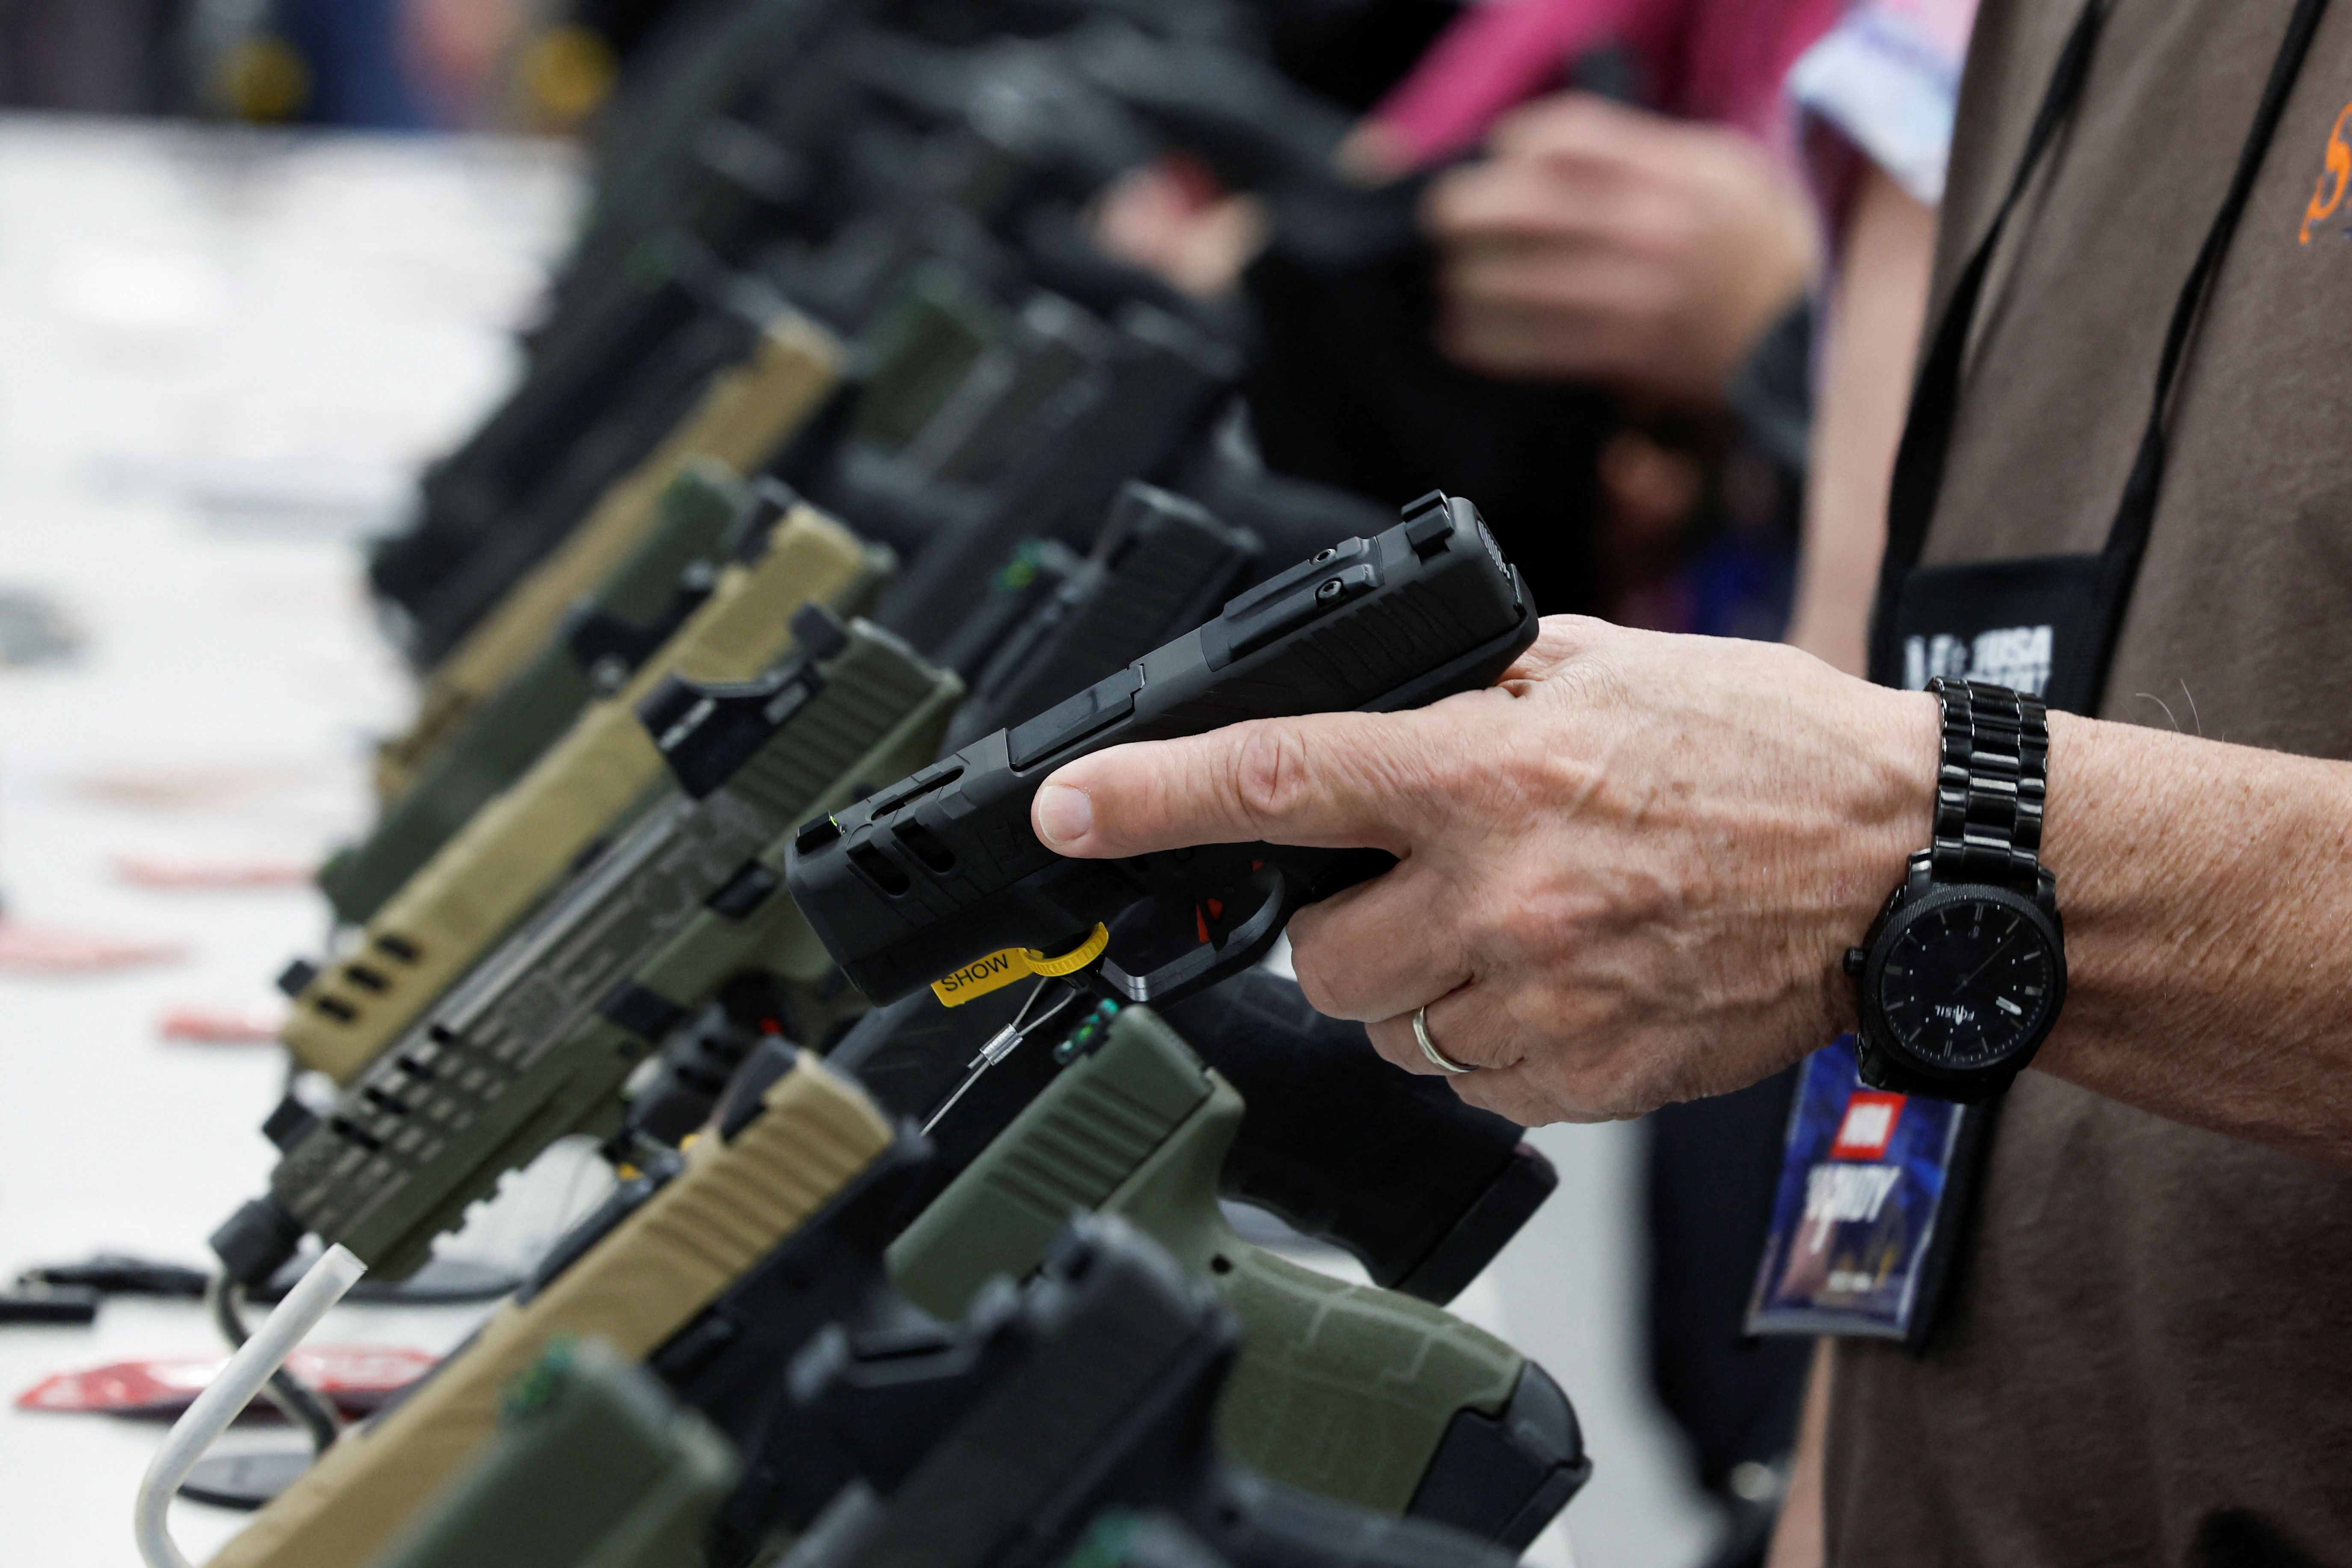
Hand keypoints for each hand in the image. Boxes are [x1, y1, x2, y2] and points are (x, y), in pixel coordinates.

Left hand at [1030, 619, 1934, 1124]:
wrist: (1907, 868)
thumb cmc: (1773, 756)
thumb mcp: (1611, 666)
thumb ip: (1474, 687)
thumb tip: (1371, 701)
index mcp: (1492, 771)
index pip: (1276, 778)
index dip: (1149, 797)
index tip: (1069, 809)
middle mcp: (1503, 893)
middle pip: (1318, 953)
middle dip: (1343, 923)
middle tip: (1424, 881)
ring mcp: (1546, 999)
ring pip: (1390, 1027)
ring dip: (1422, 984)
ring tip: (1521, 926)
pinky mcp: (1589, 1079)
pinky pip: (1473, 1081)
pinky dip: (1494, 1039)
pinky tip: (1570, 981)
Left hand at [1421, 93, 1818, 403]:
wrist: (1805, 324)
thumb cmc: (1753, 239)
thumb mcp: (1718, 166)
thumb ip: (1638, 151)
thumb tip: (1543, 153)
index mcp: (1674, 171)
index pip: (1570, 136)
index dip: (1517, 142)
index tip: (1498, 154)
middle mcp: (1653, 228)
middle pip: (1527, 207)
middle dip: (1465, 212)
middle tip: (1443, 220)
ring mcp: (1640, 294)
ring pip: (1518, 283)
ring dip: (1465, 282)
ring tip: (1450, 281)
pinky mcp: (1631, 352)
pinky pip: (1537, 347)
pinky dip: (1486, 341)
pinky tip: (1461, 333)